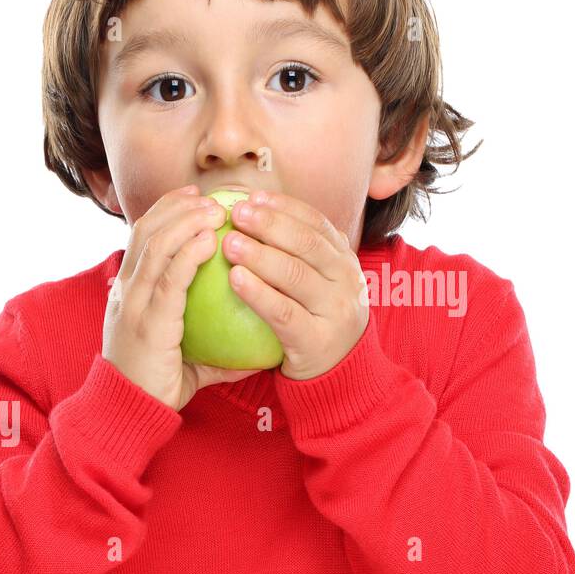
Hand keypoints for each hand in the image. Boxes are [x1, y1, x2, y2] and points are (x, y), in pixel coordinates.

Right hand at [104, 185, 262, 411]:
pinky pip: (170, 279)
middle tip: (209, 197)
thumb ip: (214, 348)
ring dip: (186, 221)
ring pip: (156, 247)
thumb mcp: (184, 359)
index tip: (194, 198)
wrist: (128, 412)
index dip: (165, 212)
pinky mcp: (148, 321)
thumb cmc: (156, 387)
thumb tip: (252, 351)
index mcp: (128, 294)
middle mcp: (125, 292)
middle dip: (176, 207)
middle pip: (146, 232)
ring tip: (215, 210)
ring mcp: (133, 305)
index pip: (141, 239)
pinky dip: (188, 253)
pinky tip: (210, 240)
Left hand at [221, 191, 369, 380]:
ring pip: (295, 274)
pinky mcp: (316, 339)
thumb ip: (296, 255)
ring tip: (228, 243)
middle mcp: (346, 280)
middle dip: (270, 224)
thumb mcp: (317, 284)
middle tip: (234, 212)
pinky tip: (234, 279)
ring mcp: (335, 310)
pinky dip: (258, 293)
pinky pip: (283, 312)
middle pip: (307, 243)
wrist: (339, 376)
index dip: (284, 208)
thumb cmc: (313, 322)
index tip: (251, 197)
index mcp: (344, 261)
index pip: (316, 224)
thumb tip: (251, 214)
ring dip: (260, 255)